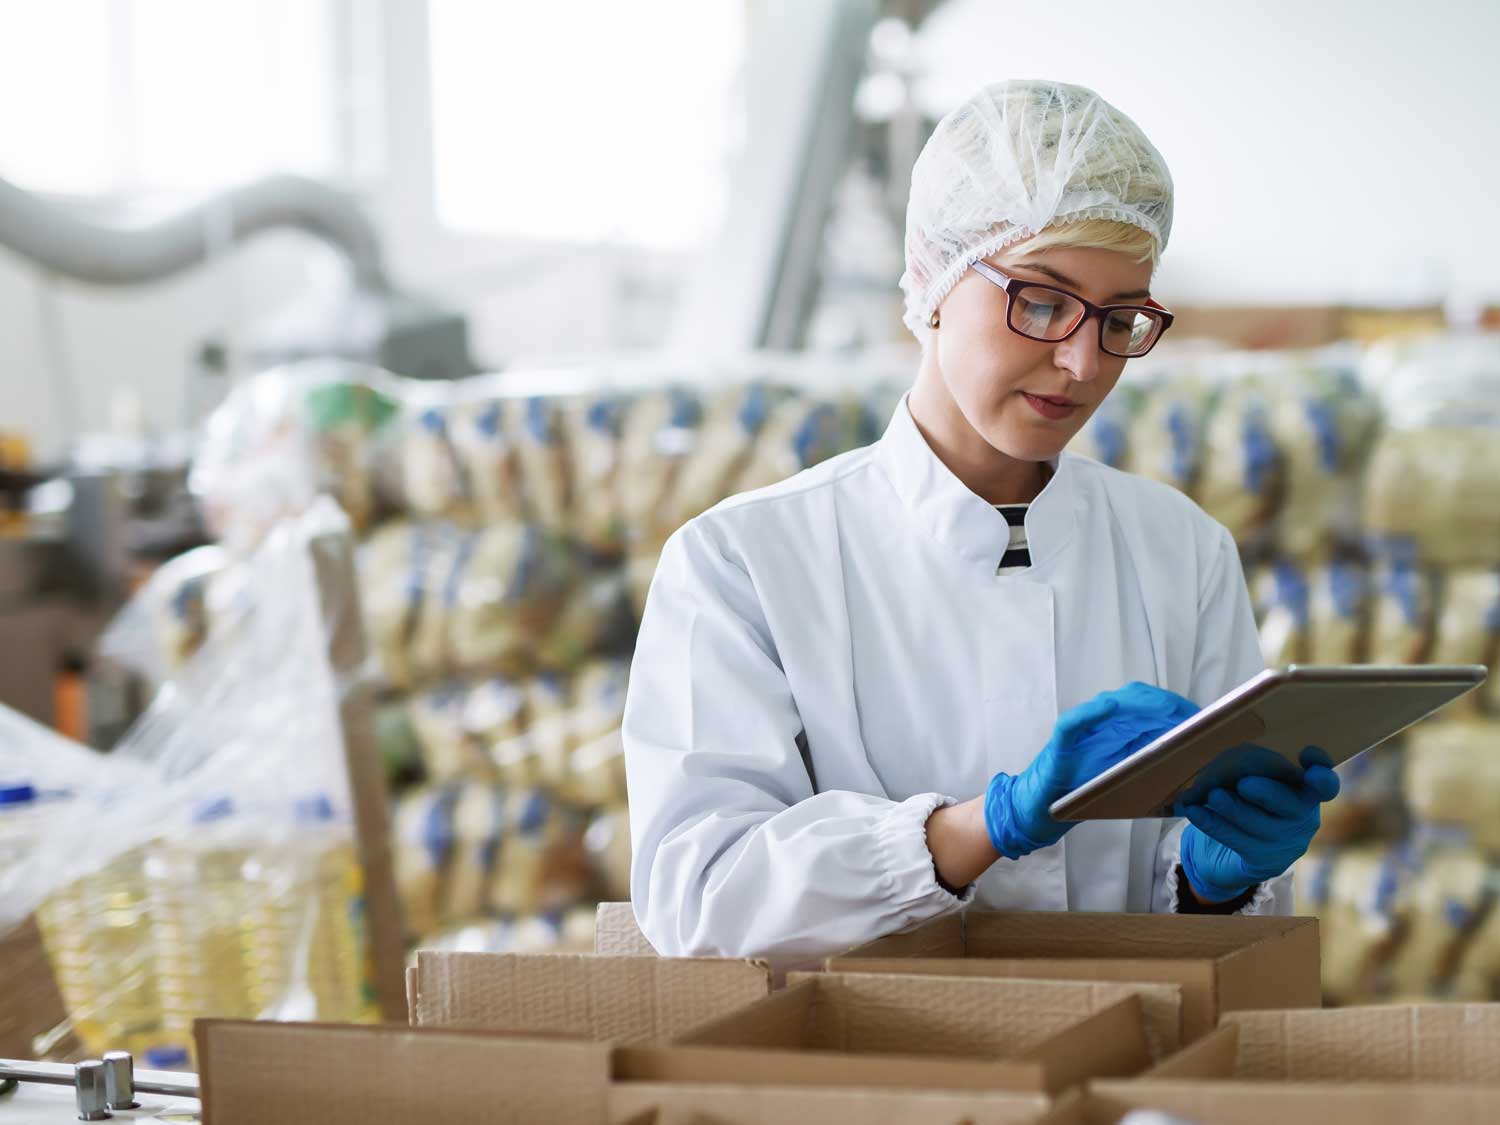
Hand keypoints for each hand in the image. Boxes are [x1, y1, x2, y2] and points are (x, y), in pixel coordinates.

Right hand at [984, 682, 1197, 858]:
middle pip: (1136, 699)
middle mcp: (1102, 721)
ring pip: (1109, 704)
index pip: (1152, 706)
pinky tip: (1110, 706)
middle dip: (1165, 704)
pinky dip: (1092, 712)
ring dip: (1137, 704)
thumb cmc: (1088, 792)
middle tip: (1191, 715)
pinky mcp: (1061, 739)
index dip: (1177, 707)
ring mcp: (1081, 727)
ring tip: (1163, 709)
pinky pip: (1075, 721)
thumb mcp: (1128, 779)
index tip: (1204, 716)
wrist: (1044, 807)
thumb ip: (1153, 764)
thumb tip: (1197, 758)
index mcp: (1120, 729)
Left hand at [1178, 748, 1340, 902]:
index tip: (1308, 754)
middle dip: (1268, 793)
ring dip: (1234, 808)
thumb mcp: (1257, 781)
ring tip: (1212, 796)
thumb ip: (1252, 768)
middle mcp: (1303, 818)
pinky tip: (1194, 812)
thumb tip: (1225, 764)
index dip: (1321, 772)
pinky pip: (1235, 840)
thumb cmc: (1250, 802)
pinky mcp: (1263, 861)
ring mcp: (1285, 842)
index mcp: (1307, 792)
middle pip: (1292, 805)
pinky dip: (1212, 824)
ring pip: (1259, 824)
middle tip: (1244, 783)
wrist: (1239, 850)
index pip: (1325, 784)